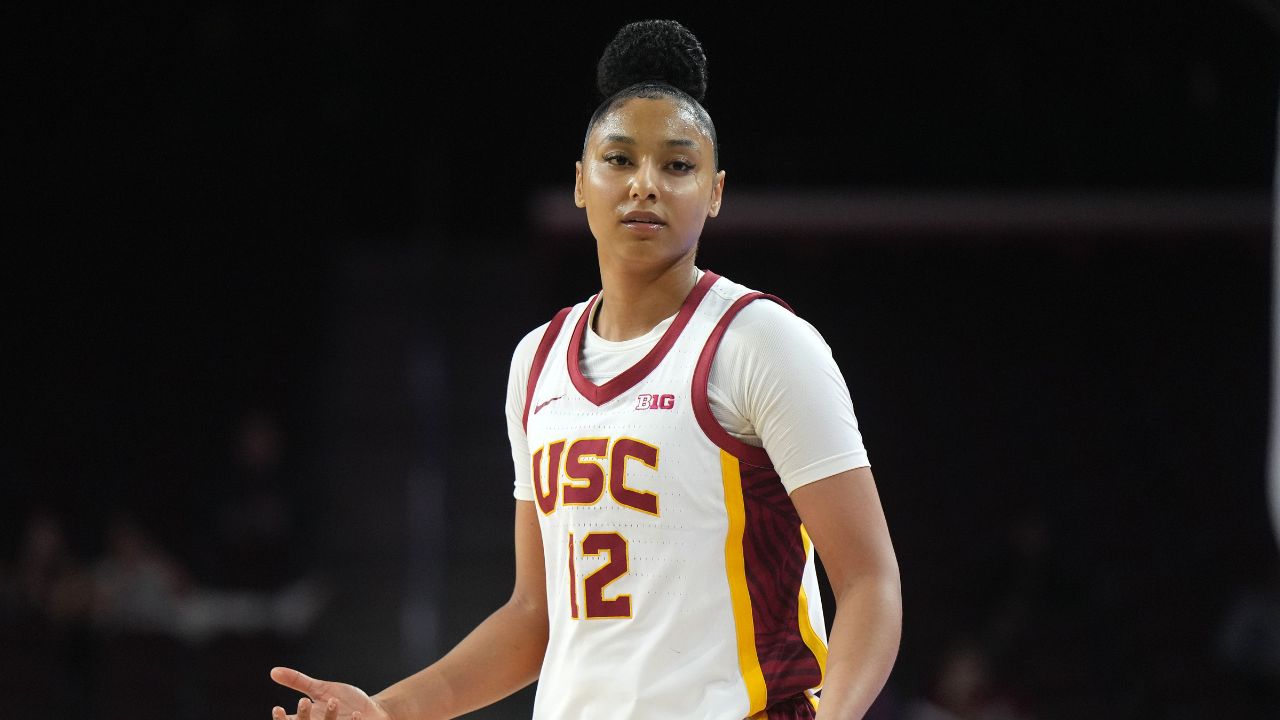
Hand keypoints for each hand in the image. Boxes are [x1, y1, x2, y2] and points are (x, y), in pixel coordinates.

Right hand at [270, 666, 392, 719]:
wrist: (371, 710)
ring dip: (328, 716)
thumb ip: (298, 682)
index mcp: (309, 719)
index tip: (278, 708)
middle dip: (302, 716)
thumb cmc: (344, 701)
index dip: (281, 718)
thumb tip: (273, 671)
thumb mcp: (321, 689)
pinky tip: (355, 714)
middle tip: (304, 701)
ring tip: (333, 700)